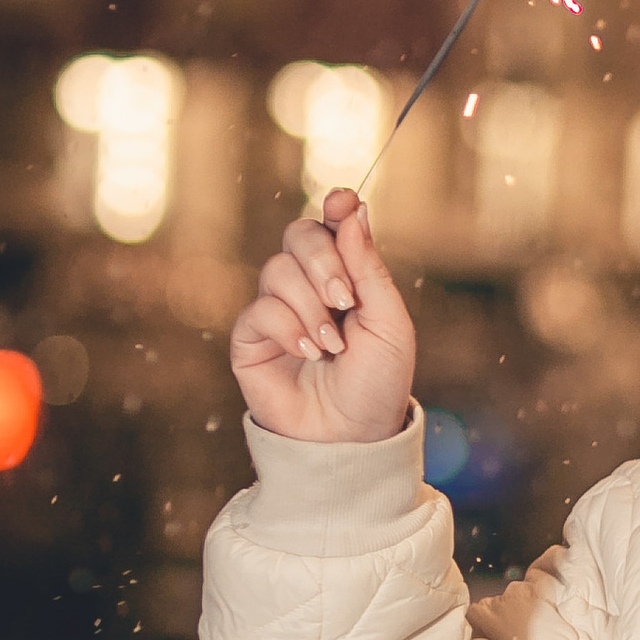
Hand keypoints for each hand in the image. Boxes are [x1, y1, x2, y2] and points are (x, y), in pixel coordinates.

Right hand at [230, 191, 416, 445]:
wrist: (352, 437)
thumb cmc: (378, 383)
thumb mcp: (388, 323)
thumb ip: (368, 267)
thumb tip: (353, 210)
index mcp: (347, 277)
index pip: (333, 226)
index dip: (337, 208)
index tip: (344, 201)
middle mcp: (308, 286)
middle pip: (298, 234)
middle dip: (323, 260)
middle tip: (345, 299)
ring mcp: (277, 310)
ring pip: (277, 271)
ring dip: (310, 306)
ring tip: (332, 345)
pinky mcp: (250, 339)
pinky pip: (259, 310)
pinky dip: (288, 328)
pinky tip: (310, 354)